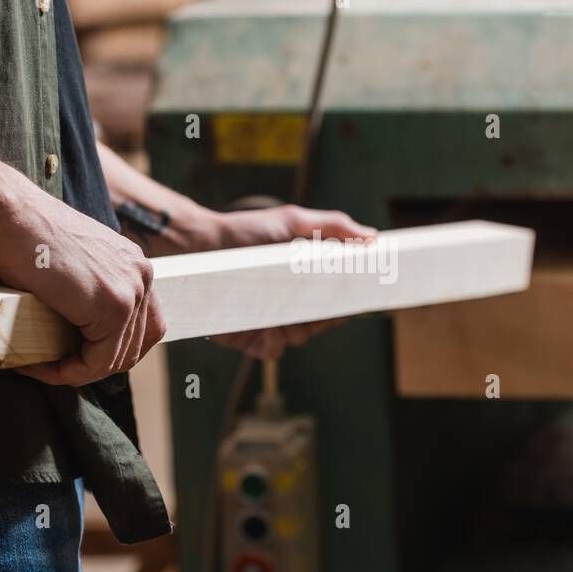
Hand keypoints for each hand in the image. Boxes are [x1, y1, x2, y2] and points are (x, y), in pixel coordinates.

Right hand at [0, 191, 165, 385]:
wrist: (8, 217)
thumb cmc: (26, 237)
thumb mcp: (73, 262)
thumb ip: (90, 287)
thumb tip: (83, 327)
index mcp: (135, 264)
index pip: (145, 324)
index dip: (114, 348)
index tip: (76, 354)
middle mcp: (142, 275)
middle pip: (138, 343)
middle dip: (99, 363)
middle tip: (59, 366)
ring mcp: (131, 291)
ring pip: (117, 357)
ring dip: (80, 371)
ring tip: (43, 367)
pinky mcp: (113, 308)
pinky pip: (98, 361)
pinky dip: (71, 372)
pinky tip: (40, 366)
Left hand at [208, 204, 375, 358]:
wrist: (200, 248)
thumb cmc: (246, 232)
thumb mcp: (293, 221)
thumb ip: (335, 226)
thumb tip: (373, 237)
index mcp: (304, 282)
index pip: (336, 300)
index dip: (348, 301)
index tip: (358, 296)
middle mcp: (289, 304)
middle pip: (322, 322)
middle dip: (323, 315)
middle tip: (314, 299)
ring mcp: (270, 322)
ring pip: (300, 337)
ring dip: (296, 325)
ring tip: (279, 304)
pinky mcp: (248, 338)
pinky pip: (273, 350)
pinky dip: (273, 341)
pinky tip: (265, 324)